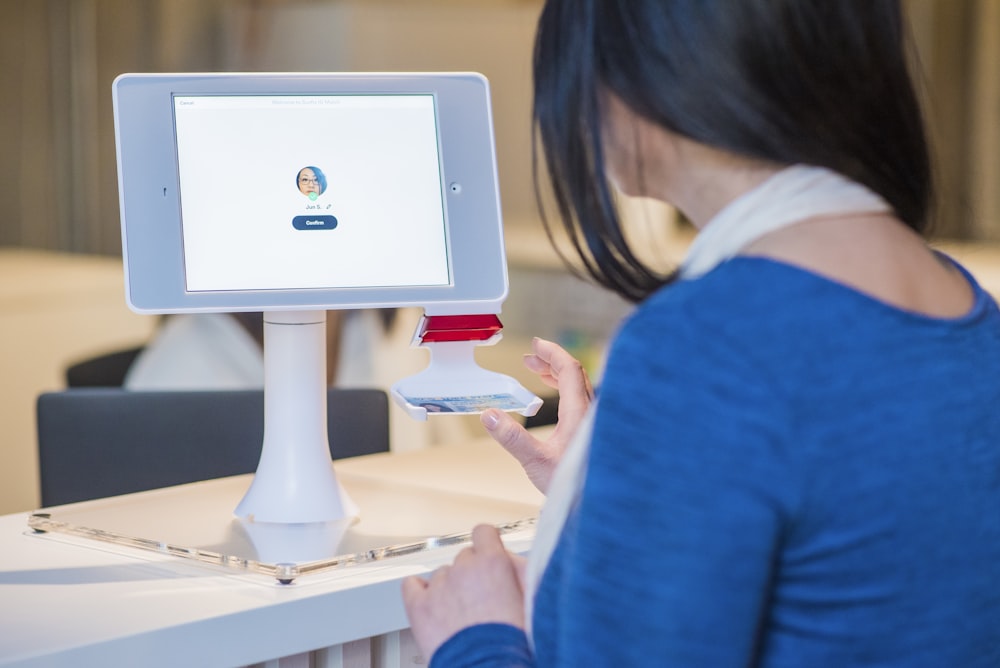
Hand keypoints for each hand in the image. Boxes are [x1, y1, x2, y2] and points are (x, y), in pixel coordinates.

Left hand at [402, 524, 527, 660]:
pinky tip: (431, 603)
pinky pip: (412, 585)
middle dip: (472, 573)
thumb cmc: (514, 645)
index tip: (488, 553)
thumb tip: (512, 561)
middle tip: (481, 597)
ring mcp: (438, 587)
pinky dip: (419, 591)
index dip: (487, 543)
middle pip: (464, 556)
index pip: (484, 533)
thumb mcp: (533, 601)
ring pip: (441, 574)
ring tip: (460, 613)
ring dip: (450, 587)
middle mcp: (464, 570)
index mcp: (493, 564)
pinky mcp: (419, 607)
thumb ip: (522, 573)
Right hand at [481, 337, 593, 492]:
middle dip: (550, 362)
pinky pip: (579, 400)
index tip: (536, 344)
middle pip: (574, 375)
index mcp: (579, 413)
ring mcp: (592, 422)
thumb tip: (490, 415)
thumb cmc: (573, 485)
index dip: (552, 353)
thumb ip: (511, 437)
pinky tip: (552, 400)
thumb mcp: (535, 460)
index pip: (568, 369)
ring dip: (557, 376)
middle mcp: (590, 413)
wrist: (599, 504)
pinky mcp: (591, 433)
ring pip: (578, 387)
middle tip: (530, 358)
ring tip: (536, 372)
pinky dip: (563, 390)